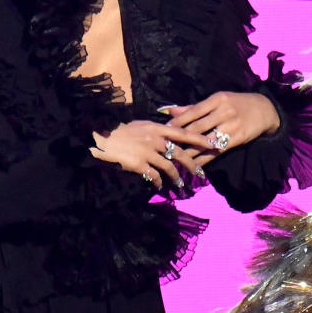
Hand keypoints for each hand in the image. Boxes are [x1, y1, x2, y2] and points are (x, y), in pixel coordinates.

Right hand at [90, 120, 210, 189]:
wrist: (98, 138)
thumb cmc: (117, 131)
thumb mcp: (138, 125)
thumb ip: (154, 129)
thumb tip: (169, 131)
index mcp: (155, 127)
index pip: (182, 132)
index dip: (199, 139)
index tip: (212, 144)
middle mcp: (154, 139)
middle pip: (180, 152)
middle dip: (193, 164)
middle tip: (201, 173)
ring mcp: (146, 152)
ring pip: (169, 167)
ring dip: (177, 178)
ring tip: (181, 185)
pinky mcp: (139, 164)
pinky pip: (155, 176)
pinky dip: (160, 183)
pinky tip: (161, 187)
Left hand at [164, 92, 280, 165]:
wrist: (265, 110)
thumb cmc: (237, 103)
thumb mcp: (218, 100)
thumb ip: (194, 107)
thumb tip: (169, 111)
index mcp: (217, 99)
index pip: (193, 111)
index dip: (178, 121)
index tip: (164, 130)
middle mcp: (224, 112)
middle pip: (198, 127)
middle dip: (180, 138)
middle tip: (165, 147)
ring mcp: (231, 126)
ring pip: (206, 141)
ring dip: (190, 151)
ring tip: (176, 159)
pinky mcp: (237, 139)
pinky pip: (217, 151)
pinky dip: (205, 159)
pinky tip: (194, 165)